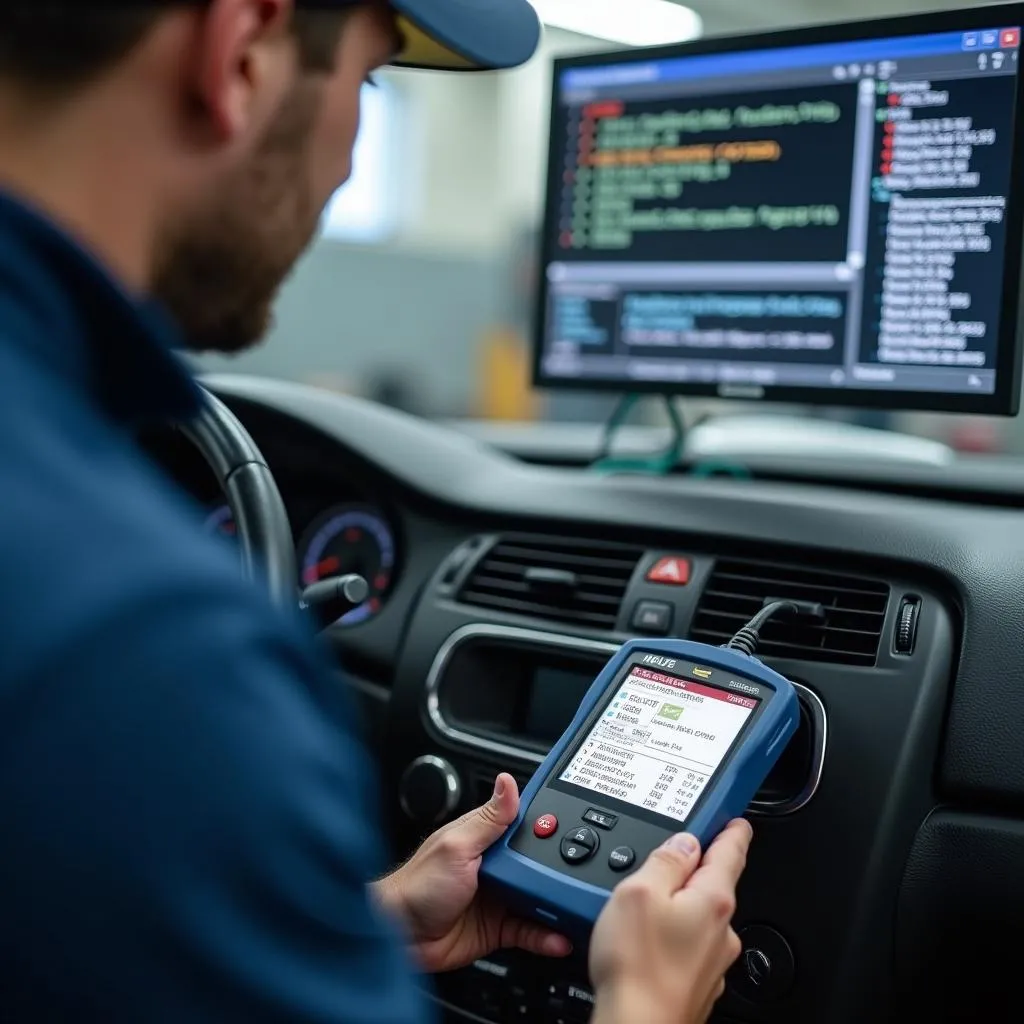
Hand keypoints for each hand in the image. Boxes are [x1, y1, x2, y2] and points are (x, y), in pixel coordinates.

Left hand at [373, 773, 572, 972]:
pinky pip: (531, 931)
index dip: (549, 827)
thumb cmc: (416, 885)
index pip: (524, 825)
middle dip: (559, 870)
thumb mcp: (457, 846)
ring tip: (576, 909)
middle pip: (537, 864)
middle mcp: (494, 865)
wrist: (397, 936)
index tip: (578, 828)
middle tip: (582, 876)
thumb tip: (508, 781)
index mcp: (484, 838)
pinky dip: (547, 935)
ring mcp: (497, 897)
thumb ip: (488, 819)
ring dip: (556, 904)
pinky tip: (559, 937)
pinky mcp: (498, 928)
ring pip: (538, 898)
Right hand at [589, 819, 752, 1023]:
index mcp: (712, 901)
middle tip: (663, 864)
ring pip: (698, 919)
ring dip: (677, 909)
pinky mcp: (696, 985)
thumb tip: (683, 843)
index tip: (738, 821)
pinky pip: (687, 947)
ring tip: (641, 910)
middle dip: (691, 873)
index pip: (732, 853)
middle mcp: (721, 932)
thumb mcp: (638, 892)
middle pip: (712, 886)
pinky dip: (670, 939)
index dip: (733, 831)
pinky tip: (644, 944)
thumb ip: (664, 861)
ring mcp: (712, 962)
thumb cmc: (638, 967)